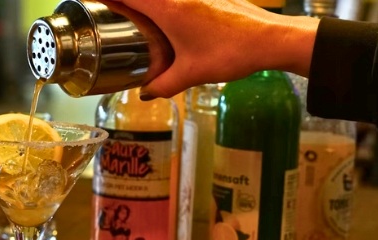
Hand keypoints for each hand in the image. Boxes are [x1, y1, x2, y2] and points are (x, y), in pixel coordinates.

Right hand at [102, 0, 319, 97]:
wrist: (272, 39)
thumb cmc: (232, 52)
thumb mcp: (192, 74)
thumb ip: (164, 84)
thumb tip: (146, 93)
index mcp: (168, 7)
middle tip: (105, 8)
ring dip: (143, 2)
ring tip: (130, 13)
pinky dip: (161, 3)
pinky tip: (164, 18)